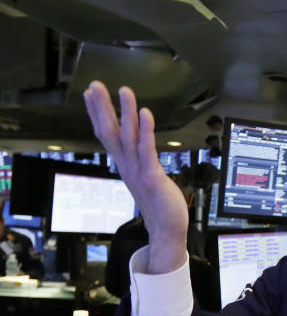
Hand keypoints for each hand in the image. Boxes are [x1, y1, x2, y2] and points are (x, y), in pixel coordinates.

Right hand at [83, 81, 187, 273]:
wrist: (167, 230)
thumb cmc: (160, 204)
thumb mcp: (145, 177)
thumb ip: (139, 161)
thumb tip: (136, 149)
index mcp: (125, 165)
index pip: (106, 135)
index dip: (97, 114)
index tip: (89, 94)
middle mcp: (127, 165)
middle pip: (110, 132)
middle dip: (102, 108)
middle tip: (94, 85)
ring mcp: (138, 170)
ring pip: (128, 137)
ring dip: (126, 112)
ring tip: (124, 90)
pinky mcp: (152, 176)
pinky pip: (147, 150)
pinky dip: (146, 131)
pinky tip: (145, 113)